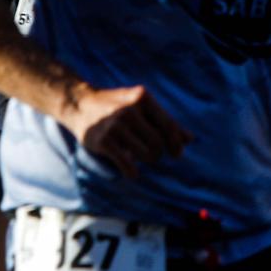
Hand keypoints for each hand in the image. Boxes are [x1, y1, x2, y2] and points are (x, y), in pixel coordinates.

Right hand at [61, 84, 192, 180]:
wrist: (80, 104)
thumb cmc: (117, 106)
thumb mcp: (141, 106)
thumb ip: (164, 121)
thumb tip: (190, 139)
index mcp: (142, 98)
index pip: (169, 126)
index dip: (176, 143)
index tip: (176, 153)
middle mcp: (129, 110)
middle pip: (159, 143)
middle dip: (158, 153)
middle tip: (152, 154)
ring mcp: (115, 125)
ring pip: (146, 155)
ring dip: (145, 160)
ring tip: (138, 156)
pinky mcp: (104, 141)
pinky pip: (128, 166)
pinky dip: (132, 172)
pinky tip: (131, 171)